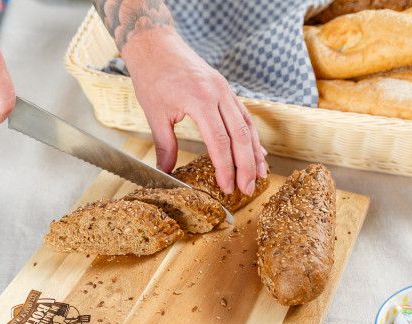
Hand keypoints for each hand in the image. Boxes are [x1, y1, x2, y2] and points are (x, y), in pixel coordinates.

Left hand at [121, 27, 266, 194]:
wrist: (156, 45)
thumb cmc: (152, 76)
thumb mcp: (155, 113)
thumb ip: (164, 145)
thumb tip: (165, 172)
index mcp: (200, 99)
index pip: (220, 141)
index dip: (226, 167)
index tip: (228, 187)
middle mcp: (218, 93)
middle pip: (240, 135)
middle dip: (246, 165)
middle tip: (248, 189)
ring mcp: (225, 90)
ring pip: (247, 125)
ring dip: (254, 152)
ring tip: (259, 175)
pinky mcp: (225, 89)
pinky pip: (243, 115)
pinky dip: (251, 136)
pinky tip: (256, 151)